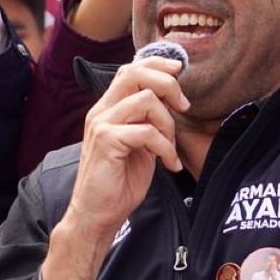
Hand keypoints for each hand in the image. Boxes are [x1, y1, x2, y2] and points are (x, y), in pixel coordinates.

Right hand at [45, 57, 187, 279]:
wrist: (96, 216)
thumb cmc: (118, 184)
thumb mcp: (138, 146)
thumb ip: (148, 123)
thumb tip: (171, 103)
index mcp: (107, 109)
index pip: (129, 70)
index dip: (156, 63)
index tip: (179, 69)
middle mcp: (101, 112)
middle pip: (135, 74)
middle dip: (167, 84)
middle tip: (183, 106)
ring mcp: (101, 125)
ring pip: (146, 100)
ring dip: (169, 124)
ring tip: (171, 149)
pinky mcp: (106, 141)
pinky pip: (147, 132)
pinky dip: (165, 148)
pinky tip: (169, 165)